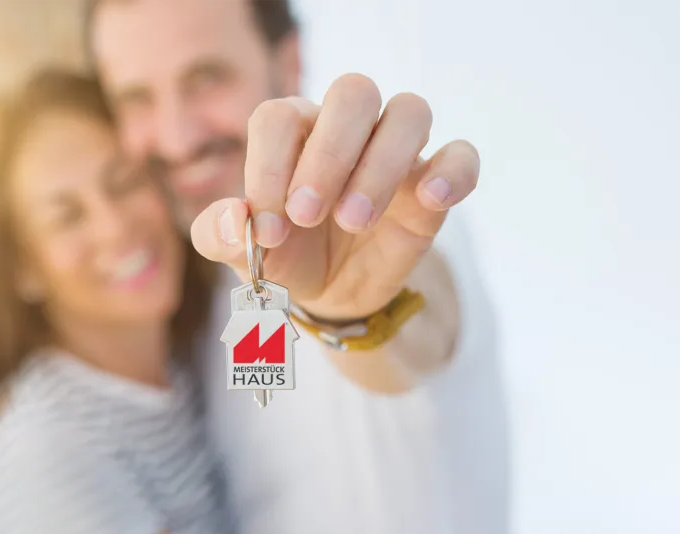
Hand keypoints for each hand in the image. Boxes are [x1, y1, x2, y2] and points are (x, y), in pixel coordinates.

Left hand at [189, 74, 479, 320]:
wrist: (326, 294)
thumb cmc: (283, 256)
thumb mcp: (241, 253)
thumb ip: (219, 234)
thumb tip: (235, 220)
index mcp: (291, 132)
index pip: (280, 118)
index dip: (270, 169)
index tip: (270, 229)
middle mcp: (345, 129)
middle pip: (352, 93)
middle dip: (329, 154)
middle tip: (308, 215)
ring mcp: (394, 152)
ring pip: (409, 112)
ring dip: (381, 165)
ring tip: (355, 221)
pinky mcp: (431, 185)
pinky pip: (461, 154)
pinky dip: (453, 169)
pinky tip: (433, 198)